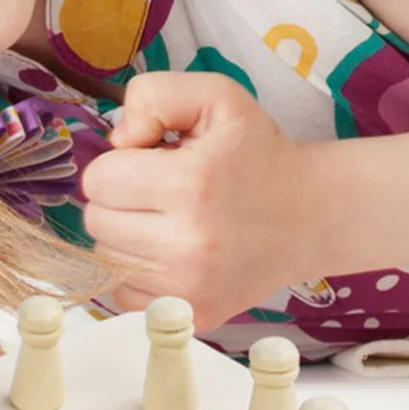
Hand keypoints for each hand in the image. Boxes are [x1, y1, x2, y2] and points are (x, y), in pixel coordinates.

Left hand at [81, 72, 319, 331]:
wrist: (311, 216)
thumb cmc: (257, 154)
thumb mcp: (216, 98)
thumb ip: (155, 95)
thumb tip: (116, 141)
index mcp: (191, 184)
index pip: (99, 179)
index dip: (117, 165)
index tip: (149, 165)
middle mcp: (188, 243)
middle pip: (97, 222)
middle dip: (118, 202)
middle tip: (157, 195)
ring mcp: (190, 287)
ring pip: (106, 260)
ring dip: (124, 239)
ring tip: (164, 223)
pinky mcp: (193, 315)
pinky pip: (124, 297)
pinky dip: (136, 275)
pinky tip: (166, 256)